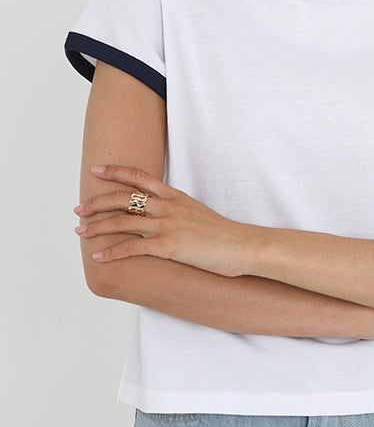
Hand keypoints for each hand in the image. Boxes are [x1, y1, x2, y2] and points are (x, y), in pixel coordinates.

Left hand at [75, 165, 247, 275]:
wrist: (241, 246)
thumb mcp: (197, 213)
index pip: (139, 177)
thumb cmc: (222, 234)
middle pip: (123, 198)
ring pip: (123, 221)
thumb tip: (161, 213)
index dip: (115, 172)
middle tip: (78, 209)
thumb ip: (177, 210)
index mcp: (174, 196)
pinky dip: (112, 252)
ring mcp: (167, 225)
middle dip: (97, 203)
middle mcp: (168, 206)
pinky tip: (99, 256)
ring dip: (97, 227)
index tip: (96, 170)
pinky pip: (133, 248)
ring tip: (80, 232)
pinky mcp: (168, 246)